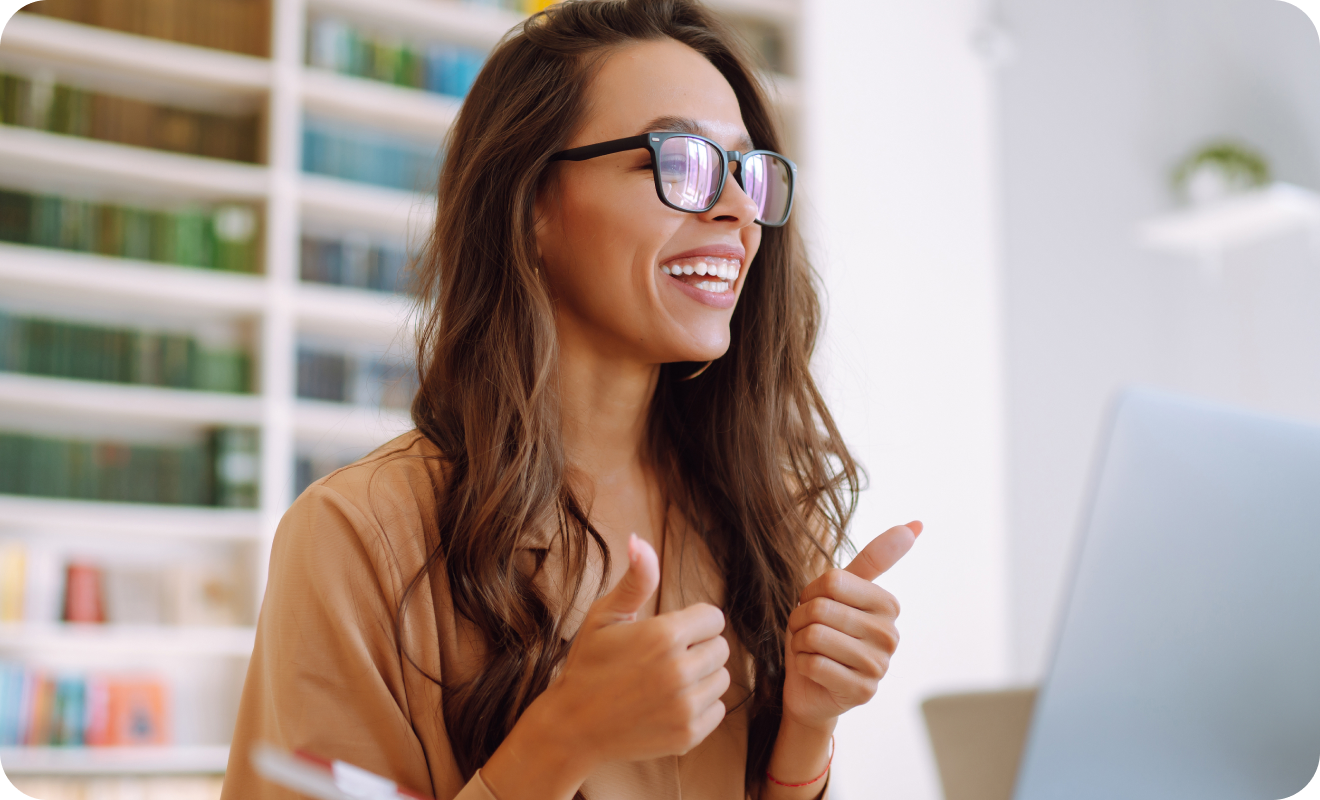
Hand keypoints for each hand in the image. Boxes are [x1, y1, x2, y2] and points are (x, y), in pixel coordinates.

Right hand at [485, 534, 730, 799]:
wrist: (574, 727)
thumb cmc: (588, 665)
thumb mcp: (604, 616)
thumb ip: (635, 579)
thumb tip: (639, 539)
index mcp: (663, 635)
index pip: (714, 618)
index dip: (693, 622)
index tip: (670, 632)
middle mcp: (679, 671)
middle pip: (721, 648)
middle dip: (699, 648)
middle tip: (666, 658)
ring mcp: (685, 706)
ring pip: (721, 678)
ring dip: (702, 676)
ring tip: (668, 680)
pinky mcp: (689, 735)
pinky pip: (717, 709)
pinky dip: (701, 705)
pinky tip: (670, 703)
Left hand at [781, 522, 919, 730]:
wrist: (810, 687)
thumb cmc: (822, 633)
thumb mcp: (841, 592)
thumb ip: (875, 559)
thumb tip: (916, 523)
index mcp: (887, 604)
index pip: (832, 580)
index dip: (810, 593)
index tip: (817, 606)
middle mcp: (890, 635)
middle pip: (820, 608)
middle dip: (800, 620)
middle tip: (808, 633)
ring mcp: (879, 666)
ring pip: (815, 636)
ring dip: (799, 643)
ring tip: (811, 650)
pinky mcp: (863, 691)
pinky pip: (813, 664)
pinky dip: (802, 666)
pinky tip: (814, 672)